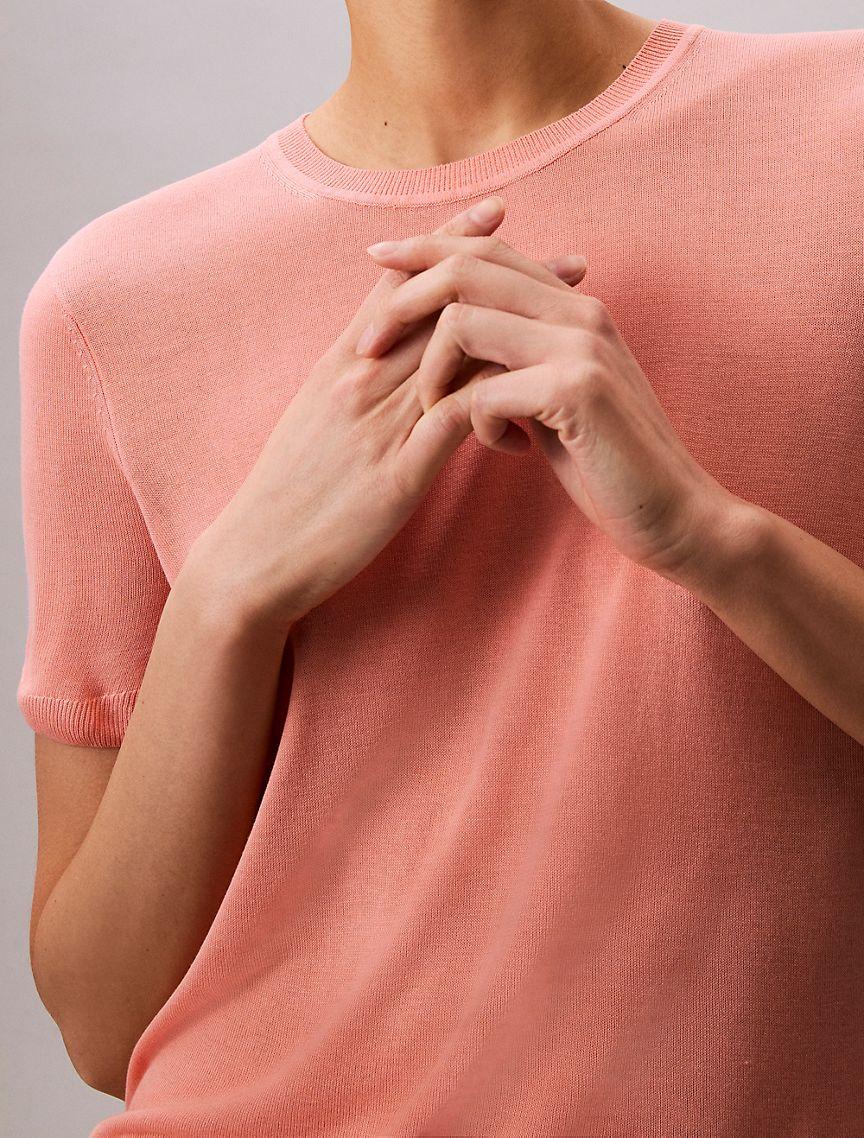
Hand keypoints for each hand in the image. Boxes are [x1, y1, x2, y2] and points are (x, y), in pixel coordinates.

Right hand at [184, 198, 581, 632]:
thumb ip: (353, 384)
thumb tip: (393, 363)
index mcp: (340, 363)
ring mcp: (378, 423)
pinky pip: (455, 420)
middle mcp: (360, 379)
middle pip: (443, 308)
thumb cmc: (284, 493)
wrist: (254, 553)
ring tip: (576, 314)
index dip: (449, 243)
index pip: (399, 284)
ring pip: (457, 352)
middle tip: (572, 260)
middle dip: (510, 279)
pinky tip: (540, 403)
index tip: (496, 214)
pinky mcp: (396, 473)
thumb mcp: (312, 421)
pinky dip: (500, 403)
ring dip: (523, 327)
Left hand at [361, 224, 746, 584]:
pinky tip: (507, 450)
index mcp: (572, 307)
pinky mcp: (576, 390)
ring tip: (441, 418)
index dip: (424, 248)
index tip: (374, 256)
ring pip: (462, 322)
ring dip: (432, 375)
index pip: (485, 252)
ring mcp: (580, 346)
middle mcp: (578, 312)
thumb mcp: (554, 397)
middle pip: (464, 269)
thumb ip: (517, 359)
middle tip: (366, 346)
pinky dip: (475, 426)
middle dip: (400, 300)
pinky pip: (481, 391)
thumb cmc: (607, 462)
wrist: (674, 513)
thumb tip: (460, 339)